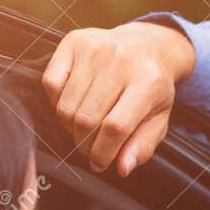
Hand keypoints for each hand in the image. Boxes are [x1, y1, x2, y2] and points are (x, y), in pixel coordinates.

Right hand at [42, 21, 195, 174]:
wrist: (147, 45)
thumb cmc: (151, 87)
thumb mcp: (158, 119)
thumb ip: (142, 147)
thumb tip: (121, 168)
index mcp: (148, 82)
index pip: (115, 128)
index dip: (102, 153)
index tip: (99, 164)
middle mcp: (120, 61)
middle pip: (86, 119)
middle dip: (84, 144)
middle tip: (90, 148)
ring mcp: (95, 48)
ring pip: (66, 106)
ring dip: (70, 127)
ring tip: (83, 127)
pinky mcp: (74, 42)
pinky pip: (51, 84)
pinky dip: (56, 102)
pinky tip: (72, 103)